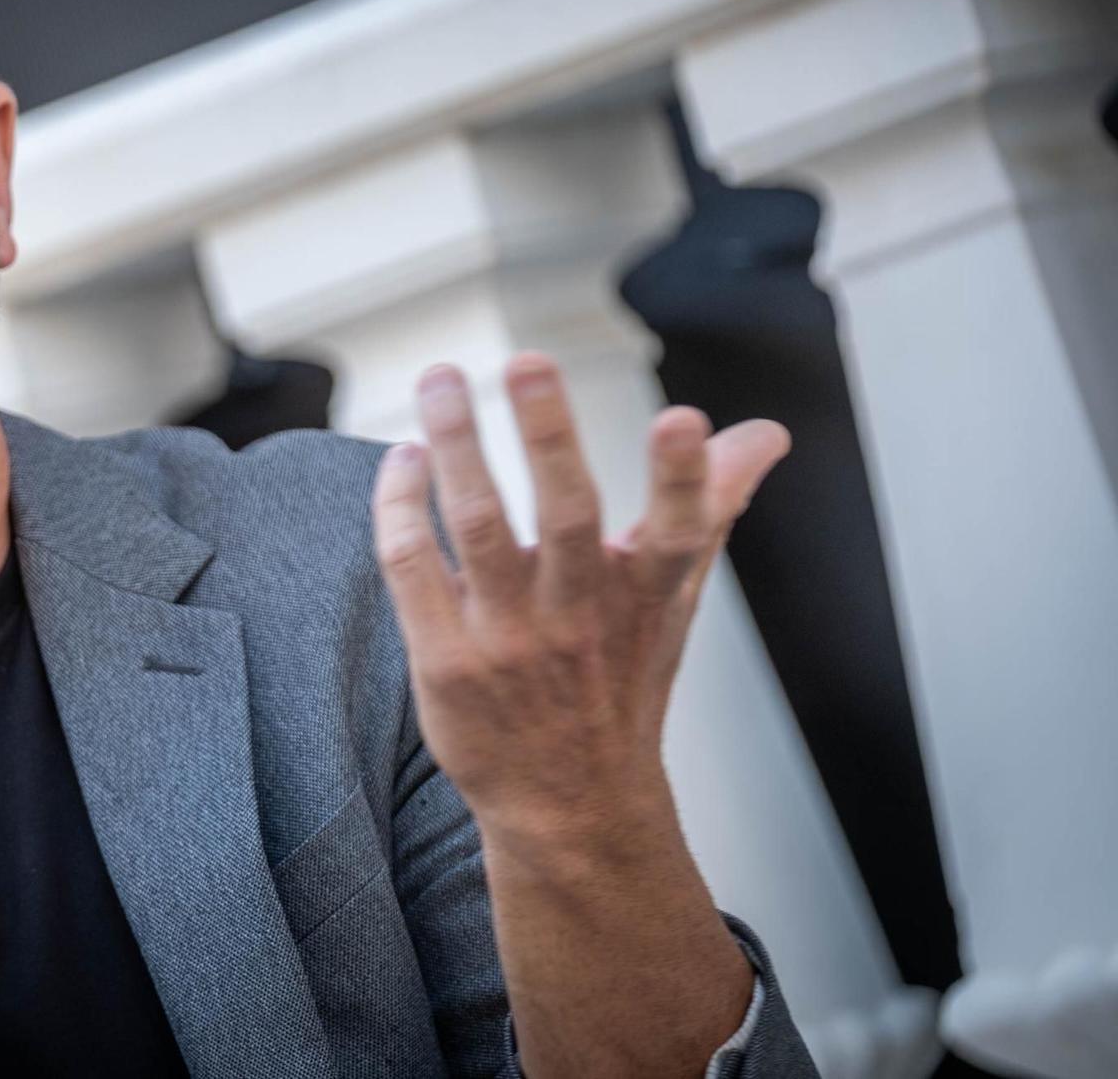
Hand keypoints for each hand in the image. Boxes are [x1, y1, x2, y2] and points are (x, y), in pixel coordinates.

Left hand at [370, 353, 789, 846]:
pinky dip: (402, 506)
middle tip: (527, 359)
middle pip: (564, 514)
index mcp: (645, 596)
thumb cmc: (621, 682)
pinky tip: (404, 458)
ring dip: (457, 446)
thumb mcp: (673, 599)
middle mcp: (579, 617)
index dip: (684, 477)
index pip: (679, 532)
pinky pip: (413, 566)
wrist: (568, 806)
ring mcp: (507, 640)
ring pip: (475, 525)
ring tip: (444, 379)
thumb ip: (710, 505)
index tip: (681, 419)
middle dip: (548, 433)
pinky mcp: (443, 660)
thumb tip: (763, 433)